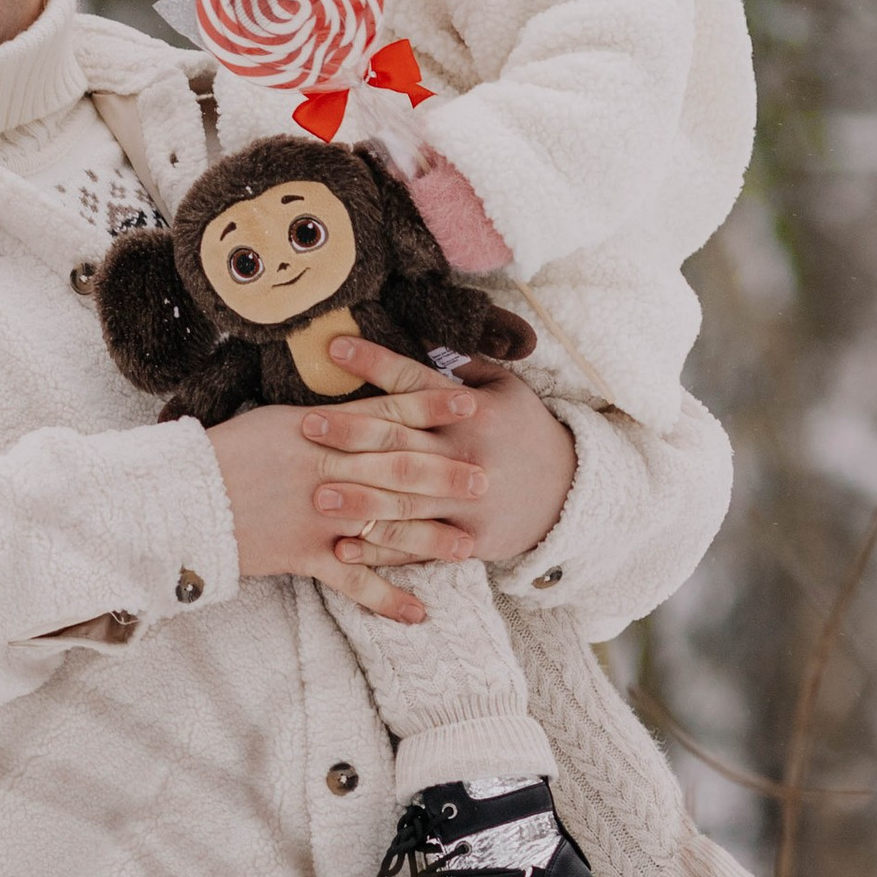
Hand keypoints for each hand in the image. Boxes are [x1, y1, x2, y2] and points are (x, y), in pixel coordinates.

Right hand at [206, 404, 447, 620]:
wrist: (183, 495)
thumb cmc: (227, 450)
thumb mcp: (276, 420)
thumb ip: (326, 420)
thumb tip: (364, 411)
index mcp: (322, 432)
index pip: (388, 415)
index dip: (431, 407)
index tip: (470, 403)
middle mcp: (329, 472)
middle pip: (400, 469)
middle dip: (447, 473)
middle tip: (487, 478)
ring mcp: (321, 517)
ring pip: (389, 526)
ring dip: (432, 537)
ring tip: (469, 545)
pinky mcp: (306, 555)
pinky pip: (354, 582)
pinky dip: (387, 599)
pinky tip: (419, 614)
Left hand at [298, 346, 575, 600]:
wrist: (568, 492)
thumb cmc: (523, 431)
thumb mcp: (505, 388)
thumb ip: (463, 364)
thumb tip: (421, 326)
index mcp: (474, 410)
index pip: (416, 382)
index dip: (375, 362)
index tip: (335, 347)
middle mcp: (467, 454)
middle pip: (401, 441)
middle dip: (352, 433)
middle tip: (307, 426)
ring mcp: (467, 501)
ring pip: (405, 500)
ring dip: (359, 498)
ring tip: (318, 494)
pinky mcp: (468, 540)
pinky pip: (417, 547)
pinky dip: (380, 550)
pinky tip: (343, 547)